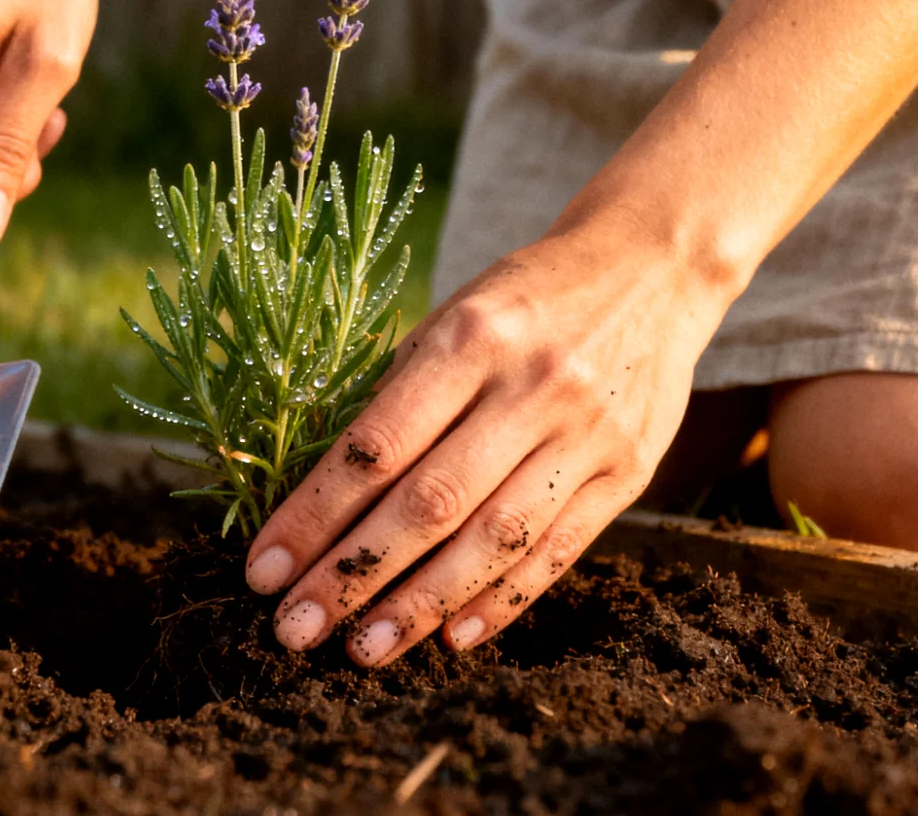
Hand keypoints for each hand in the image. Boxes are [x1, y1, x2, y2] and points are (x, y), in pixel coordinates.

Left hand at [242, 219, 735, 666]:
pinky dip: (500, 601)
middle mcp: (532, 387)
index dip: (314, 515)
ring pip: (494, 540)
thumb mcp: (453, 315)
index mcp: (471, 337)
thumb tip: (320, 497)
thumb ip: (398, 396)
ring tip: (364, 650)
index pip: (377, 446)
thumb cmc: (526, 298)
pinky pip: (558, 552)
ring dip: (421, 605)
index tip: (263, 569)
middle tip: (294, 629)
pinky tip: (450, 639)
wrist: (654, 268)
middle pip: (430, 503)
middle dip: (353, 575)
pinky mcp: (629, 472)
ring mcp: (587, 434)